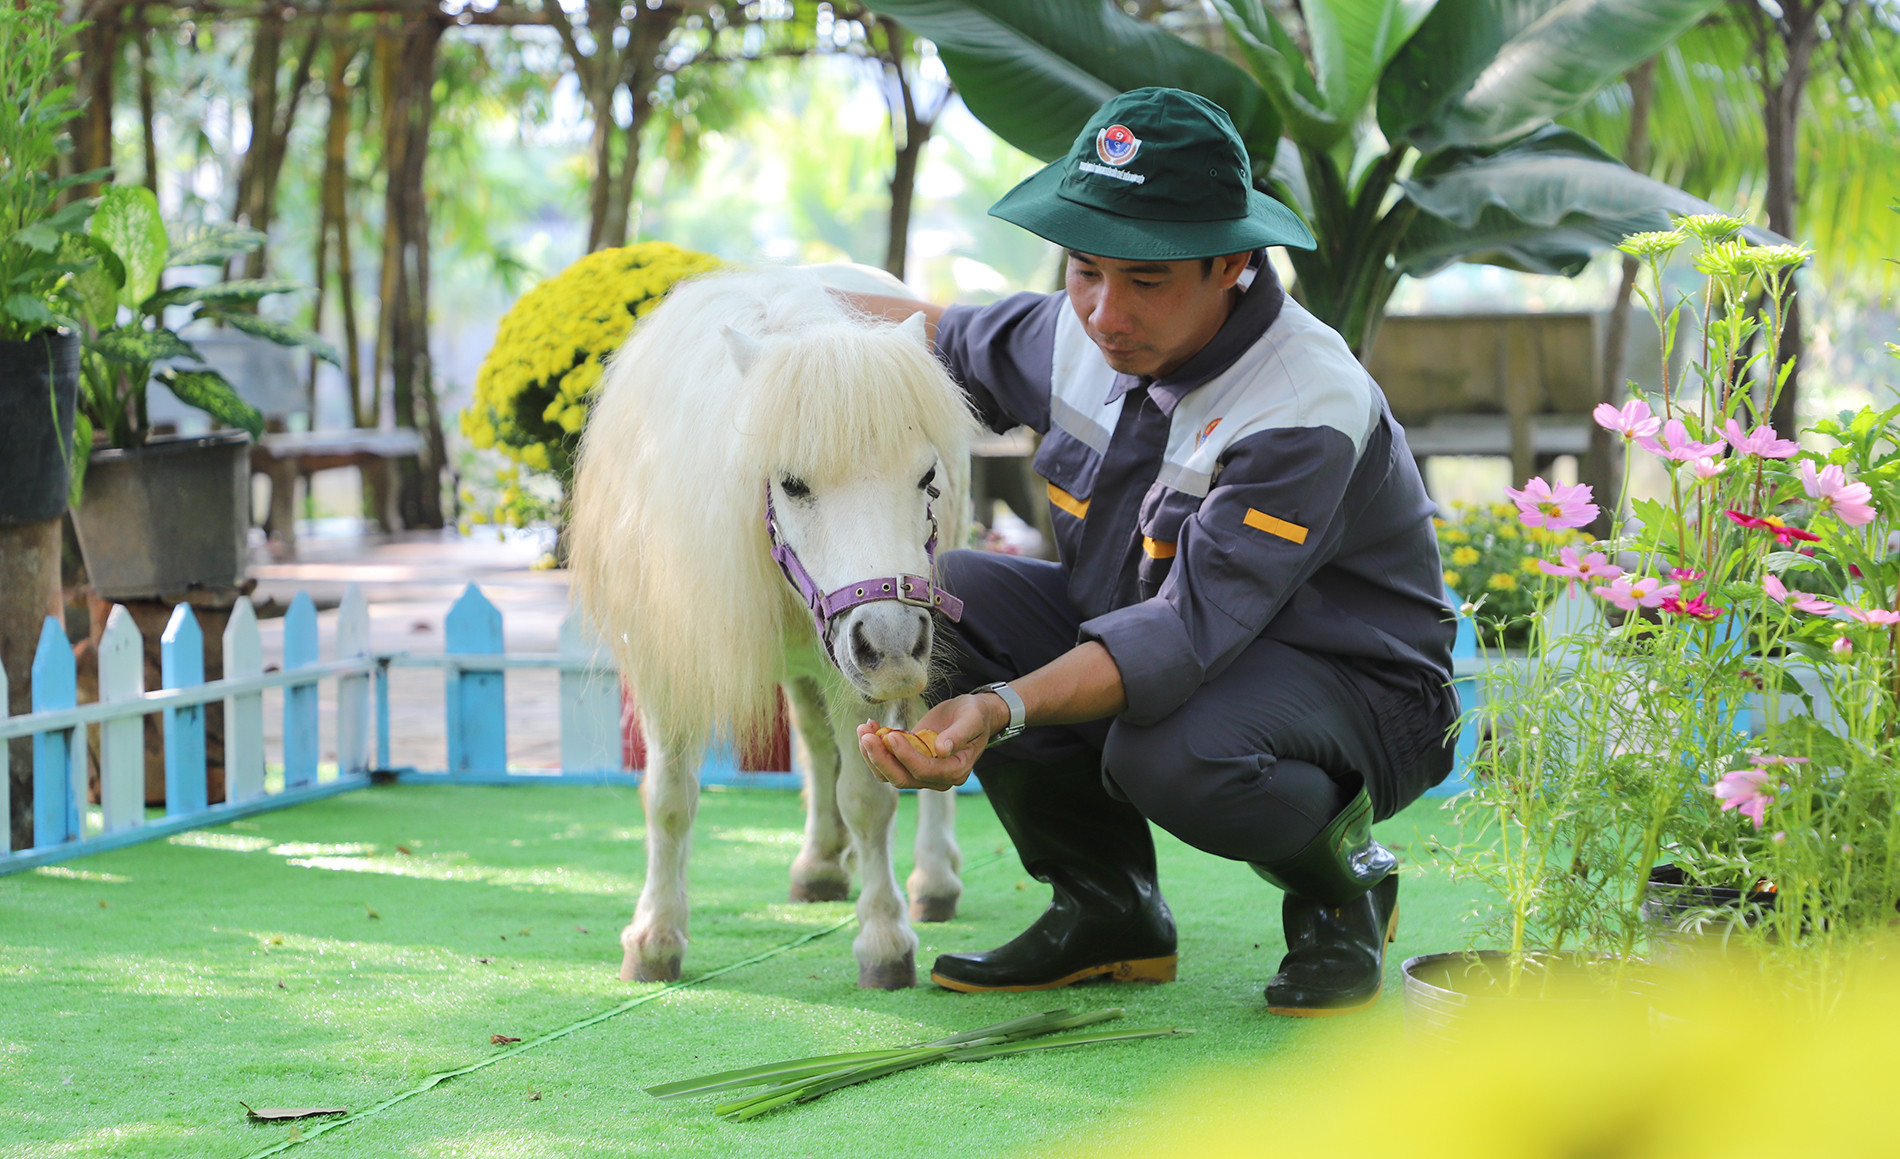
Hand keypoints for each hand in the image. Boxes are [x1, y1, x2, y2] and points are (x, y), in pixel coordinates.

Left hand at [856, 692, 1010, 790]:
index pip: (924, 771)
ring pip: (889, 774)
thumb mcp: (972, 719)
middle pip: (902, 779)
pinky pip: (887, 764)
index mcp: (955, 771)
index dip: (906, 756)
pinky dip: (874, 749)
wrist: (972, 715)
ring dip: (872, 755)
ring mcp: (921, 773)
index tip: (891, 736)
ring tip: (864, 730)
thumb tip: (943, 749)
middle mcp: (937, 778)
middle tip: (866, 735)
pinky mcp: (909, 763)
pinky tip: (870, 728)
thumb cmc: (975, 715)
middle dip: (881, 759)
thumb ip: (959, 734)